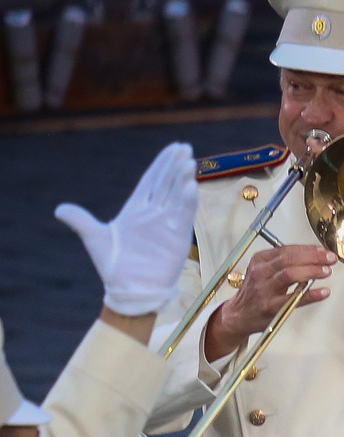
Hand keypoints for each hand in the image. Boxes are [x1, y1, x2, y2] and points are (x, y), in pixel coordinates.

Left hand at [56, 141, 197, 315]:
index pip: (152, 180)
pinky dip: (188, 200)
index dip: (162, 163)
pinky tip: (191, 185)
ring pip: (177, 195)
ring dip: (183, 178)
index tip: (174, 149)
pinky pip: (184, 215)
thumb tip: (59, 209)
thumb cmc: (114, 266)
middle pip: (167, 183)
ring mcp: (167, 225)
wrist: (128, 288)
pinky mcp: (177, 237)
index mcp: (137, 210)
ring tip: (189, 161)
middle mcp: (155, 214)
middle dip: (176, 165)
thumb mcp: (94, 237)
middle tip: (185, 147)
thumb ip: (80, 220)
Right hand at [203, 243, 331, 360]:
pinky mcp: (271, 306)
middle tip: (330, 258)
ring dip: (311, 271)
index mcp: (260, 260)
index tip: (324, 250)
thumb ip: (284, 263)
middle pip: (288, 259)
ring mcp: (264, 289)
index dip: (308, 249)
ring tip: (326, 271)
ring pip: (289, 274)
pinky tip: (324, 291)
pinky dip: (311, 294)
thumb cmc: (256, 292)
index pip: (286, 249)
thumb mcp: (264, 271)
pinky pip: (294, 298)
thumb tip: (314, 256)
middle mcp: (260, 272)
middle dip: (312, 257)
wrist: (239, 315)